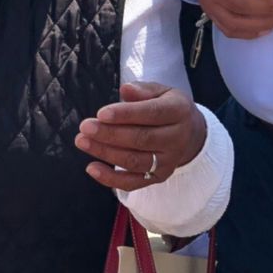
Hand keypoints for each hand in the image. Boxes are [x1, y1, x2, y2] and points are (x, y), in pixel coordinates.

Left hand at [76, 82, 205, 190]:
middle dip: (110, 134)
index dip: (126, 114)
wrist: (190, 133)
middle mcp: (177, 139)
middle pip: (141, 139)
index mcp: (178, 112)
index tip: (101, 113)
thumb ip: (143, 90)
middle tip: (85, 127)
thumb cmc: (167, 106)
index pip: (152, 113)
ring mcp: (168, 161)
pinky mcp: (158, 177)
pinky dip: (111, 178)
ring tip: (82, 142)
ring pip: (135, 160)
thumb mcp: (161, 91)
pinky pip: (134, 182)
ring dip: (106, 153)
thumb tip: (126, 90)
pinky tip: (91, 168)